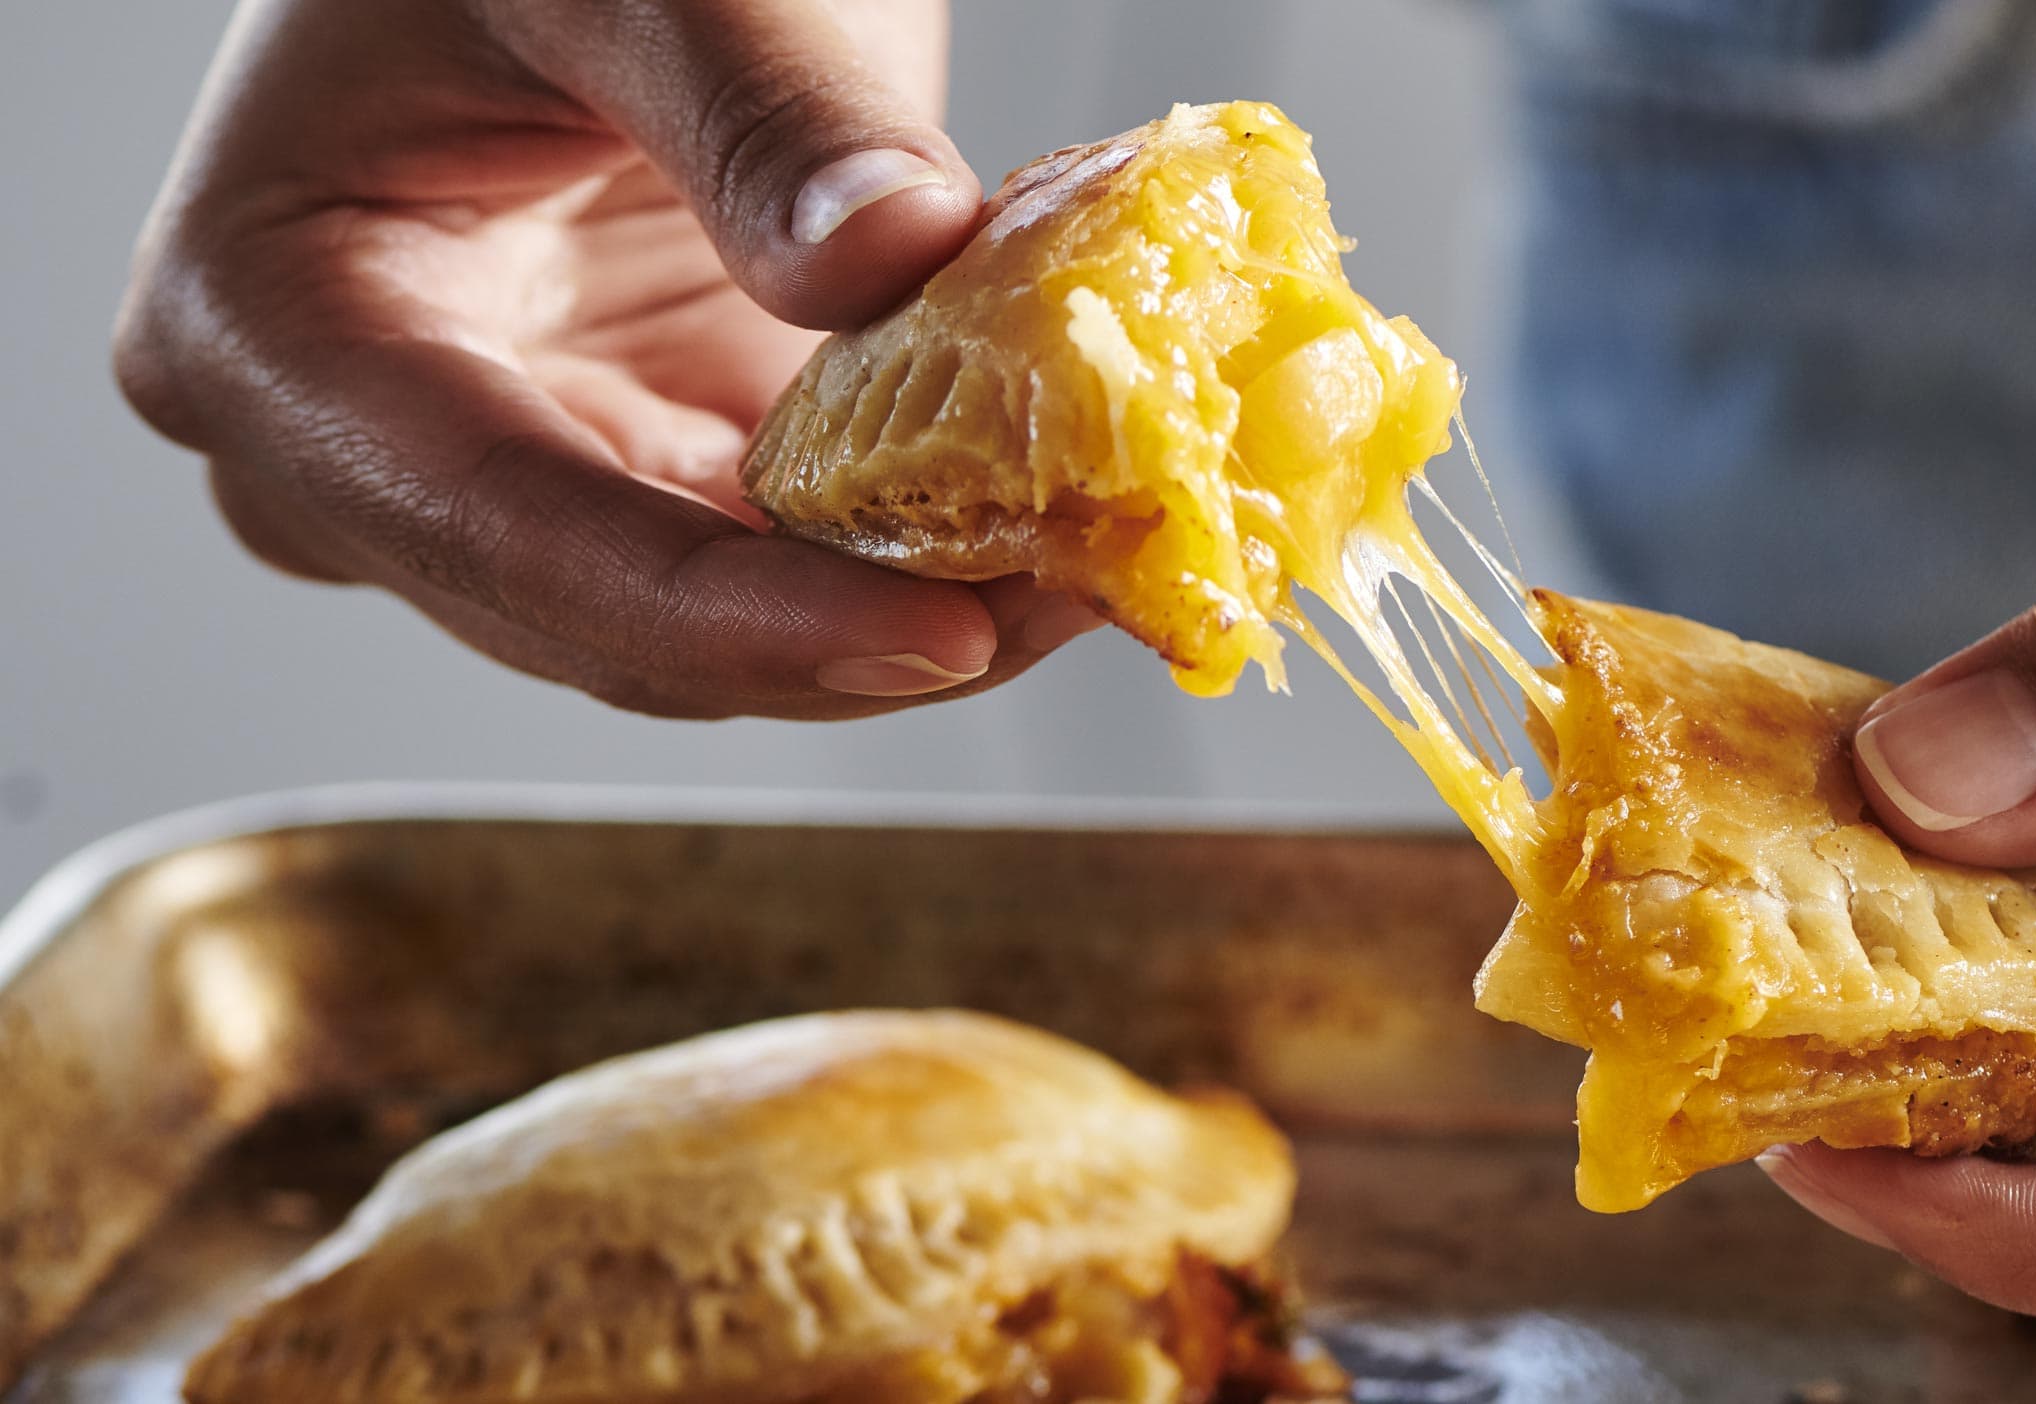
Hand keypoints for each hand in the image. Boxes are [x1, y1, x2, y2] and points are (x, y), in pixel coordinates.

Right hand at [115, 0, 1099, 718]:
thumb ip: (759, 105)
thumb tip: (896, 248)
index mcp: (274, 329)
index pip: (502, 530)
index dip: (727, 615)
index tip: (928, 637)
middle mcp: (371, 451)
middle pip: (614, 621)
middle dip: (848, 630)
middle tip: (1073, 586)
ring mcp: (514, 471)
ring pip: (712, 625)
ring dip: (905, 606)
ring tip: (1091, 557)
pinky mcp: (640, 462)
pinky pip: (774, 559)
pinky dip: (911, 548)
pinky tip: (1045, 515)